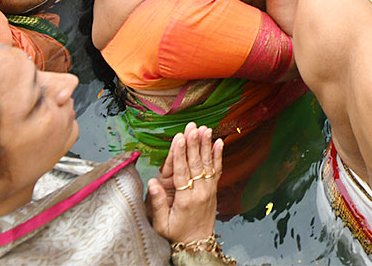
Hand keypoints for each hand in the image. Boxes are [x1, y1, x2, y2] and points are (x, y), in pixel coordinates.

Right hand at [146, 122, 221, 246]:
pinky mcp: (214, 189)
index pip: (182, 172)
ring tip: (205, 128)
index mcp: (185, 200)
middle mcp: (200, 192)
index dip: (180, 154)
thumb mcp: (161, 224)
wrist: (197, 243)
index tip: (179, 138)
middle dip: (193, 144)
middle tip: (192, 127)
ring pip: (207, 164)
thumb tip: (152, 182)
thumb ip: (158, 203)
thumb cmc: (176, 234)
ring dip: (206, 145)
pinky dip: (218, 155)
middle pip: (196, 164)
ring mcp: (209, 190)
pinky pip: (217, 170)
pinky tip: (219, 142)